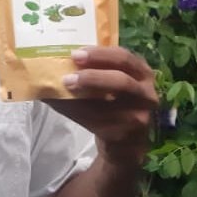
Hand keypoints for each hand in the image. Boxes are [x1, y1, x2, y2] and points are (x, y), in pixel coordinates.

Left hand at [45, 46, 157, 166]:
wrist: (126, 142)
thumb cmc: (113, 104)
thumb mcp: (110, 83)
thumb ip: (91, 70)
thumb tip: (50, 62)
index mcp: (141, 72)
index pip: (124, 57)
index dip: (100, 55)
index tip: (75, 54)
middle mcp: (146, 92)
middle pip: (122, 81)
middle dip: (93, 77)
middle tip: (68, 77)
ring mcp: (140, 115)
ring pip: (110, 105)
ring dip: (83, 98)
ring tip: (65, 89)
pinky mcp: (126, 133)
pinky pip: (100, 122)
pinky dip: (78, 113)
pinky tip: (62, 106)